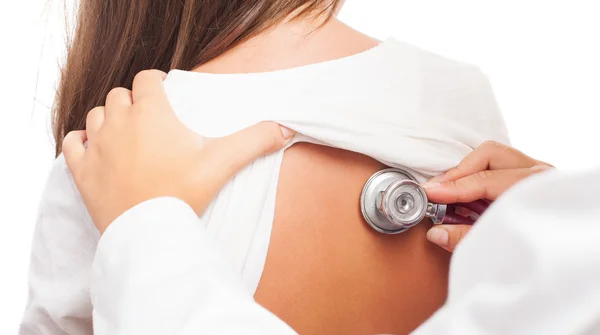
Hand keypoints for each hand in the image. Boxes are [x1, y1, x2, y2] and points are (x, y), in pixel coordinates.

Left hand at [63, 70, 294, 233]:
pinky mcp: (81, 170)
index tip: (164, 92)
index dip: (156, 82)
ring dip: (109, 118)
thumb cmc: (184, 193)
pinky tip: (94, 150)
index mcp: (152, 112)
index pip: (147, 78)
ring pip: (96, 114)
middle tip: (150, 119)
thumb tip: (285, 129)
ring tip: (125, 134)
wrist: (149, 233)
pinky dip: (81, 141)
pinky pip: (71, 142)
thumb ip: (255, 141)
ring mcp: (97, 145)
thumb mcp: (222, 163)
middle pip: (120, 95)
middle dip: (134, 101)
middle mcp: (119, 121)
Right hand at [422, 141, 552, 251]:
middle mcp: (540, 174)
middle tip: (437, 191)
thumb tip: (435, 232)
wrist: (566, 259)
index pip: (486, 179)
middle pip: (489, 155)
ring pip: (493, 155)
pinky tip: (466, 194)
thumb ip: (466, 239)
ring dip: (467, 172)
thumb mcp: (501, 250)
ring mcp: (537, 173)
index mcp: (536, 189)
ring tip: (449, 193)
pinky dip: (478, 175)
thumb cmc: (539, 251)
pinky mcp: (531, 177)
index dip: (453, 187)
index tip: (429, 193)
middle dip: (459, 172)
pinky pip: (499, 165)